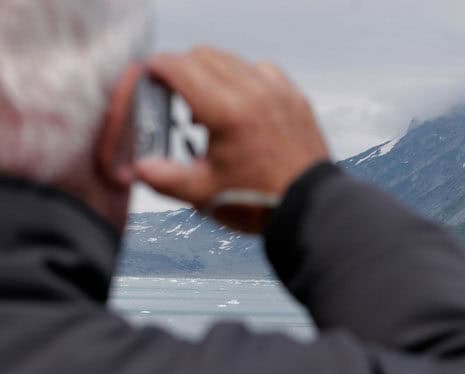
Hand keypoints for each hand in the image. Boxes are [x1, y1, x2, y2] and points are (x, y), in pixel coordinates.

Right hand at [134, 47, 329, 232]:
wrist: (309, 209)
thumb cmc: (261, 203)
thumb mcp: (204, 193)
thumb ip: (164, 177)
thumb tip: (140, 168)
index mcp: (227, 112)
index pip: (181, 68)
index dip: (158, 68)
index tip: (150, 74)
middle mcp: (254, 93)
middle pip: (205, 57)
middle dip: (183, 69)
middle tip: (173, 94)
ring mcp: (278, 92)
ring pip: (234, 61)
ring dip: (213, 73)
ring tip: (207, 108)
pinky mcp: (295, 99)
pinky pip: (263, 71)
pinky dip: (245, 78)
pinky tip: (241, 104)